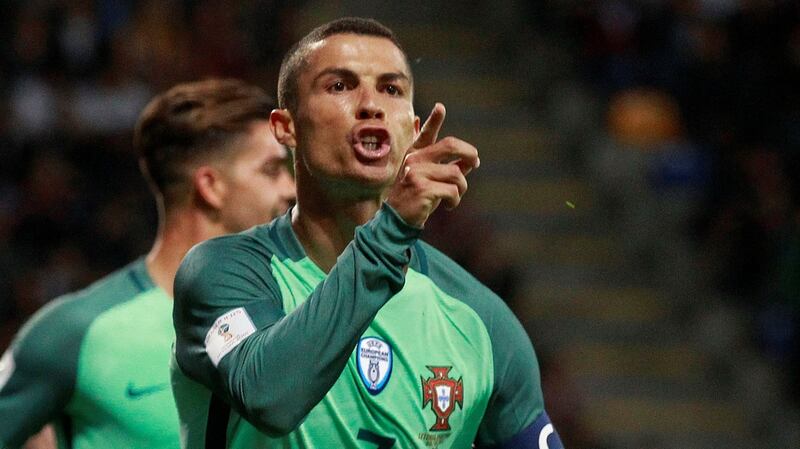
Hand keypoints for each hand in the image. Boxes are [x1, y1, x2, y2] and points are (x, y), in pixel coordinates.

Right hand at [386, 103, 479, 227]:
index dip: (434, 120)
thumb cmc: (416, 199)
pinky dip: (455, 200)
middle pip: (450, 145)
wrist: (396, 220)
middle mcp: (414, 160)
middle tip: (476, 162)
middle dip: (469, 153)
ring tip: (455, 197)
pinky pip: (452, 191)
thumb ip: (449, 168)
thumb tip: (471, 161)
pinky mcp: (421, 188)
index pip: (426, 134)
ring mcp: (416, 173)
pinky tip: (449, 206)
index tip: (440, 107)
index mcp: (415, 155)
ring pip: (456, 173)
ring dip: (462, 188)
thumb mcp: (432, 180)